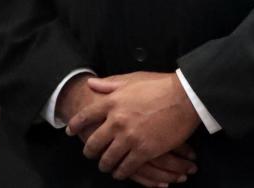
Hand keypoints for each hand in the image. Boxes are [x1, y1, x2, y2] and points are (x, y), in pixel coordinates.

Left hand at [67, 72, 200, 181]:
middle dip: (89, 151)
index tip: (70, 131)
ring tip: (105, 166)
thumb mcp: (131, 79)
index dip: (75, 125)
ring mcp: (129, 137)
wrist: (183, 97)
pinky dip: (121, 172)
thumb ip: (109, 84)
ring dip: (105, 165)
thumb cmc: (159, 85)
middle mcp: (116, 121)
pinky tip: (120, 173)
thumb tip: (92, 83)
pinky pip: (126, 167)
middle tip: (89, 154)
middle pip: (94, 142)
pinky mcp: (144, 150)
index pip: (86, 116)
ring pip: (108, 158)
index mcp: (112, 102)